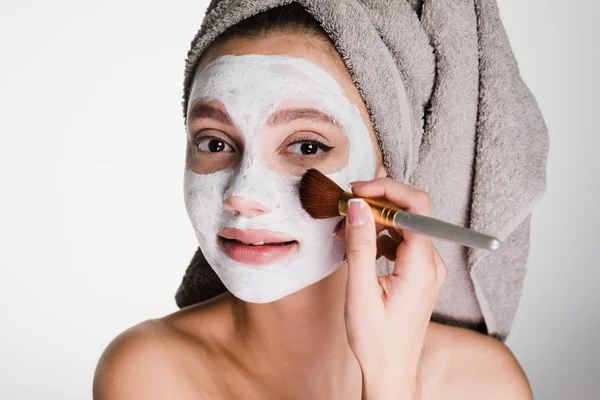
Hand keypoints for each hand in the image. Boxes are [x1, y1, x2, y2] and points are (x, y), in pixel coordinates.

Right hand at [335, 178, 446, 399]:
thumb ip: (360, 245)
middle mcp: (432, 263)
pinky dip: (379, 237)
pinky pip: (402, 242)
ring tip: (346, 232)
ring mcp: (428, 268)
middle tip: (346, 208)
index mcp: (422, 266)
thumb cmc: (377, 340)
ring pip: (404, 226)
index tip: (357, 192)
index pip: (415, 207)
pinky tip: (360, 249)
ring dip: (375, 221)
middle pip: (411, 212)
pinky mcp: (420, 273)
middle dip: (377, 203)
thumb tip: (359, 206)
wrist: (391, 372)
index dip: (386, 190)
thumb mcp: (361, 291)